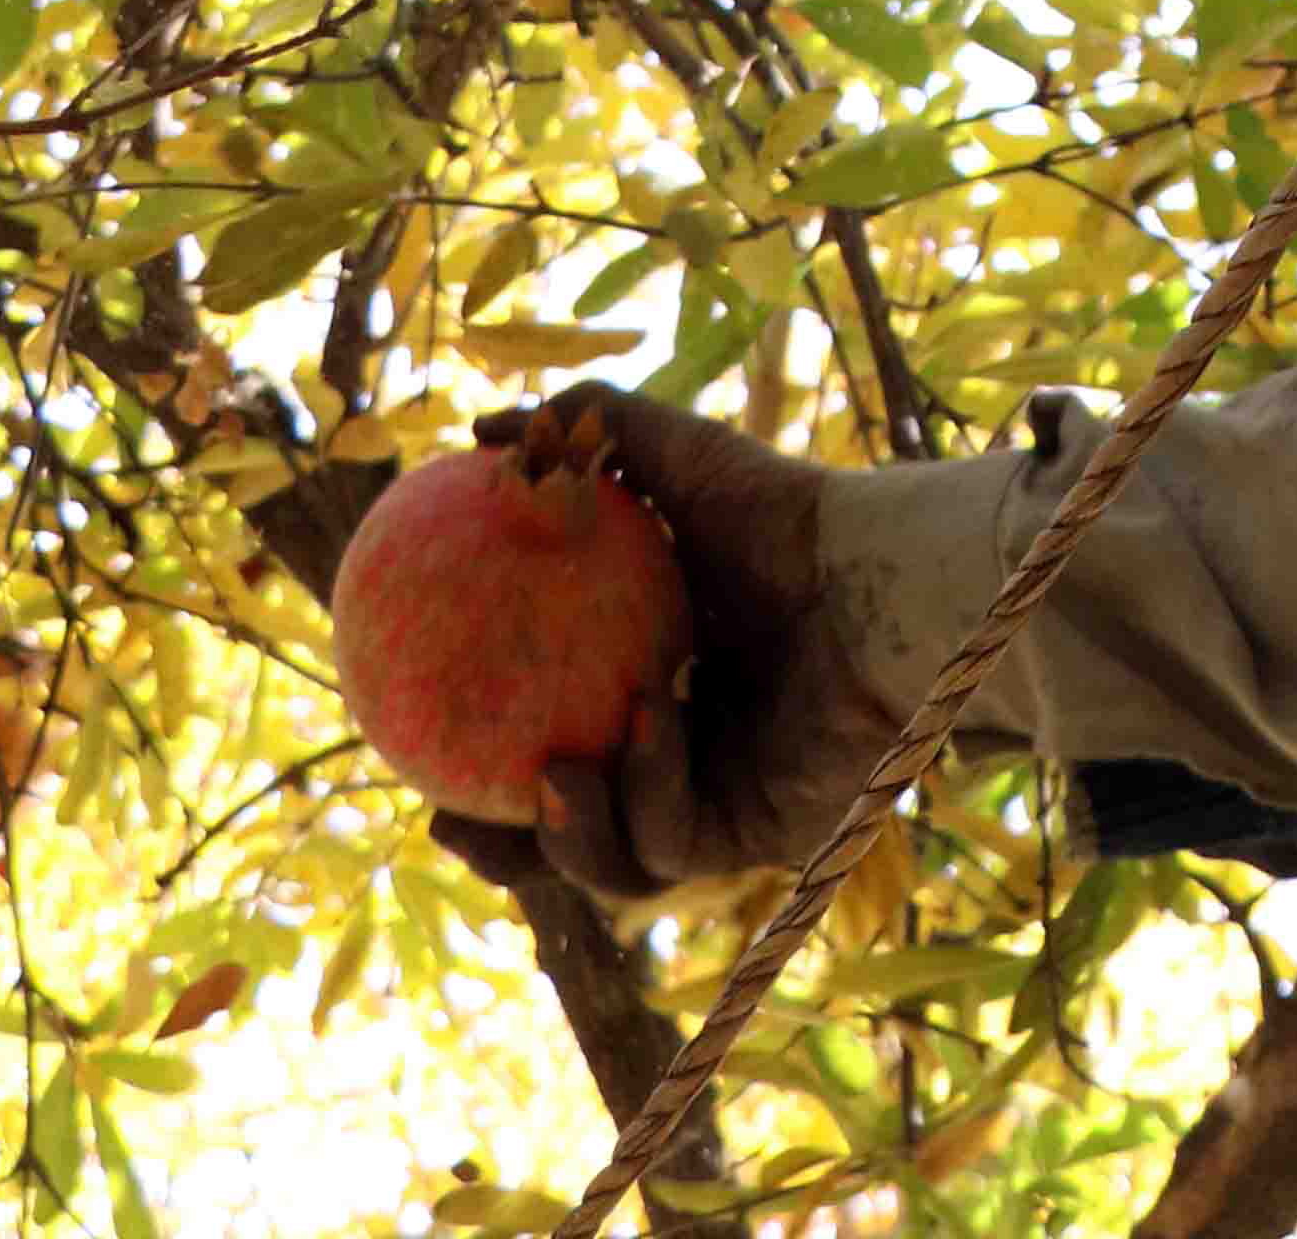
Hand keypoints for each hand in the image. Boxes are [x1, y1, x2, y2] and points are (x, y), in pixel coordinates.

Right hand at [416, 385, 902, 911]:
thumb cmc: (789, 513)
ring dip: (568, 839)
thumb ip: (584, 432)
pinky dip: (649, 789)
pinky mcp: (764, 838)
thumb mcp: (674, 455)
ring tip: (541, 781)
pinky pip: (677, 839)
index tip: (409, 736)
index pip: (550, 742)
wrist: (887, 576)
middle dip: (507, 849)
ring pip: (619, 866)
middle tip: (444, 820)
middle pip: (574, 835)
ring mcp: (723, 804)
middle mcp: (682, 758)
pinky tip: (645, 724)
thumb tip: (478, 432)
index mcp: (649, 689)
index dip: (479, 756)